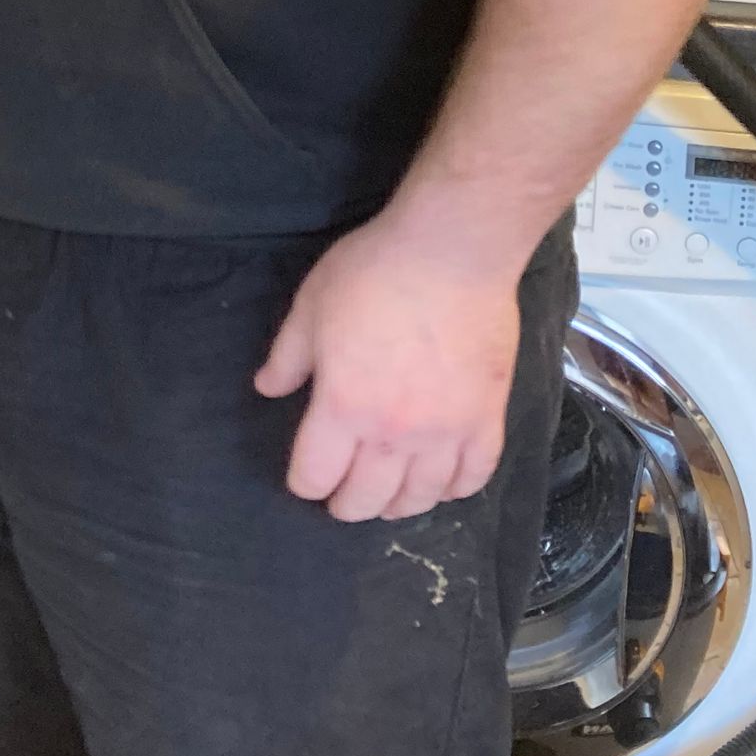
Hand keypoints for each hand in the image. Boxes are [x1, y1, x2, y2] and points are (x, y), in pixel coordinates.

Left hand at [252, 215, 519, 522]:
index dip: (305, 483)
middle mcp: (393, 433)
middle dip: (347, 505)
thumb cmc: (374, 271)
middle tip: (342, 498)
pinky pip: (474, 477)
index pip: (316, 475)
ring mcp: (446, 431)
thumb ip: (287, 357)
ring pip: (421, 497)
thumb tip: (267, 389)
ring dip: (398, 505)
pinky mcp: (487, 418)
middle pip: (366, 498)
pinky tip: (443, 482)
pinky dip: (455, 489)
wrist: (452, 250)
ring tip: (389, 497)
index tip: (306, 478)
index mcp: (343, 407)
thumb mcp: (311, 306)